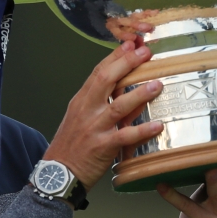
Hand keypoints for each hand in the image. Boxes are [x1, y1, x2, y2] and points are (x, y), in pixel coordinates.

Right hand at [43, 35, 163, 188]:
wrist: (58, 173)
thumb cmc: (71, 145)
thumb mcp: (80, 118)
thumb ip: (99, 103)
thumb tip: (124, 89)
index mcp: (81, 101)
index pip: (98, 72)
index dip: (115, 56)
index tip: (131, 44)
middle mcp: (86, 110)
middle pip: (106, 80)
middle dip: (127, 64)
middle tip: (146, 52)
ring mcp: (94, 128)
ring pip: (118, 106)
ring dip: (139, 94)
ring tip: (158, 84)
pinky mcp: (102, 147)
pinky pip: (125, 136)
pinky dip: (142, 130)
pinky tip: (158, 125)